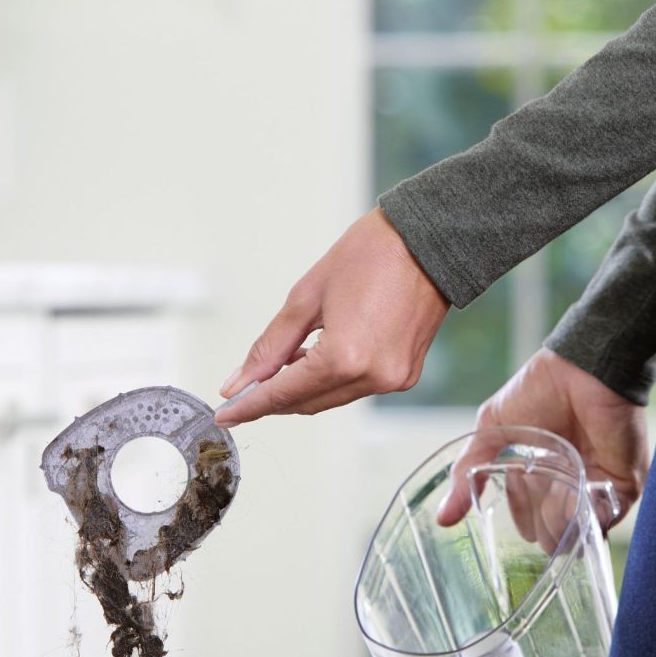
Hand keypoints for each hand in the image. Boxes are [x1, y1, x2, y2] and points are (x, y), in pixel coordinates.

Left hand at [216, 209, 449, 424]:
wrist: (430, 242)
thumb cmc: (371, 256)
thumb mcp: (306, 297)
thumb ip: (271, 346)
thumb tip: (240, 381)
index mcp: (344, 358)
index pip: (283, 394)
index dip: (249, 405)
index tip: (226, 413)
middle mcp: (371, 378)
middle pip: (307, 404)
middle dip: (273, 398)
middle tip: (245, 388)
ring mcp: (392, 380)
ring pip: (331, 399)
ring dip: (303, 388)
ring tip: (283, 364)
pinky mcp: (405, 376)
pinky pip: (356, 389)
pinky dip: (332, 380)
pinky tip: (317, 358)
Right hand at [435, 347, 647, 535]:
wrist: (583, 370)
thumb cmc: (536, 392)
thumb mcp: (491, 430)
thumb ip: (467, 473)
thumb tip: (442, 519)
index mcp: (539, 475)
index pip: (528, 518)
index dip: (521, 519)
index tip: (517, 509)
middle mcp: (568, 485)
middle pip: (553, 532)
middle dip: (542, 528)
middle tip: (538, 500)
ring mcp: (597, 487)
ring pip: (577, 530)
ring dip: (561, 522)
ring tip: (555, 492)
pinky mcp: (624, 485)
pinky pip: (605, 518)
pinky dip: (586, 516)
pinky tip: (573, 493)